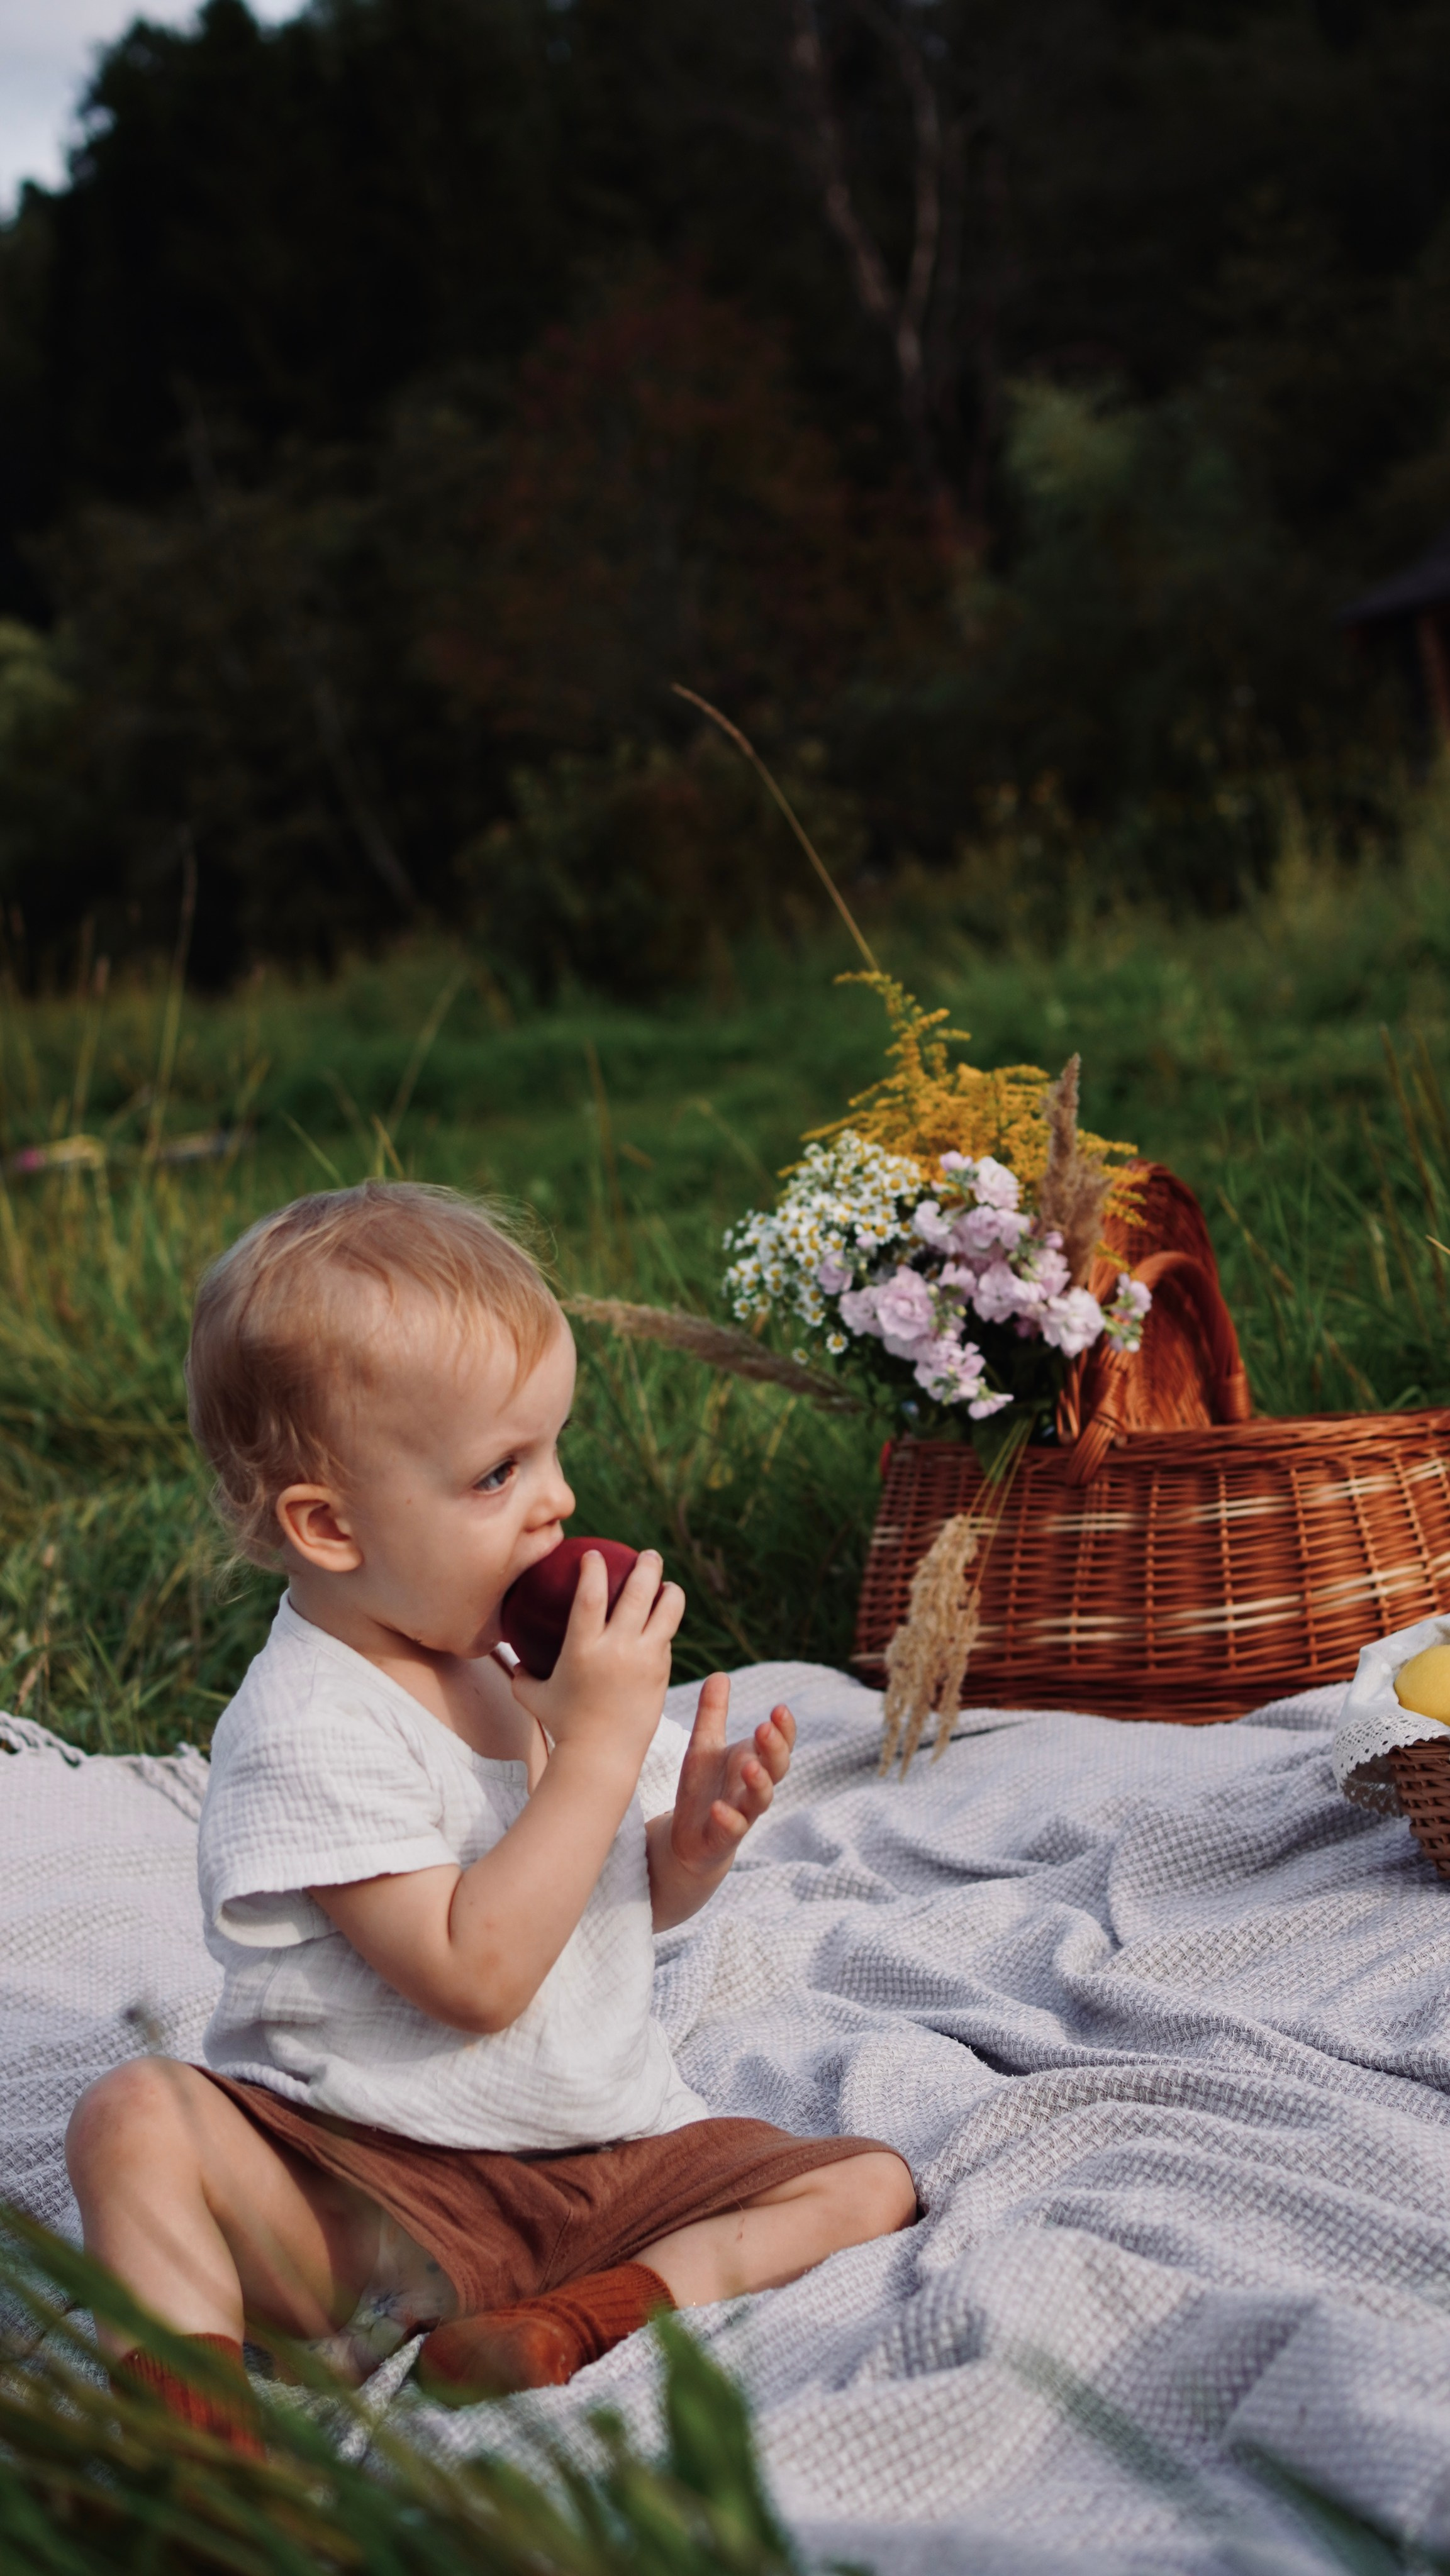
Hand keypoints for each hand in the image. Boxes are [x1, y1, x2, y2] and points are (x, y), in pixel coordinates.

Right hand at [510, 1547, 683, 1778]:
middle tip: (648, 1556)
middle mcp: (617, 1648)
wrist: (602, 1758)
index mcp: (583, 1648)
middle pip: (638, 1592)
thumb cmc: (563, 1726)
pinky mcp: (661, 1673)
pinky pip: (666, 1639)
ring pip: (667, 1611)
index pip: (590, 1594)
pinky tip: (662, 1624)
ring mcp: (644, 1660)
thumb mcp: (535, 1698)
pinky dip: (665, 1626)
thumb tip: (517, 1661)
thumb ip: (524, 1675)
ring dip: (669, 1592)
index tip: (594, 1553)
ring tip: (666, 1585)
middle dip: (646, 1567)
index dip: (593, 1568)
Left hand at [670, 1674, 794, 1878]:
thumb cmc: (703, 1788)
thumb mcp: (703, 1746)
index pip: (780, 1744)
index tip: (779, 1708)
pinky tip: (719, 1808)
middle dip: (775, 1750)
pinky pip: (732, 1830)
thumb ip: (712, 1713)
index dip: (785, 1729)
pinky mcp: (723, 1836)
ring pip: (761, 1800)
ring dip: (760, 1784)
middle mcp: (752, 1788)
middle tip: (765, 1728)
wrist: (687, 1838)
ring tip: (750, 1767)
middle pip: (778, 1769)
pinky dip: (729, 1820)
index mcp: (753, 1762)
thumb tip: (720, 1674)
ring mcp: (741, 1813)